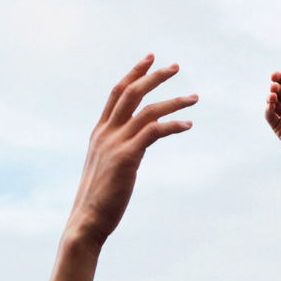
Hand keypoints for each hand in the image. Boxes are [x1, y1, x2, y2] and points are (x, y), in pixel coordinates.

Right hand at [64, 55, 194, 248]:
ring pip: (147, 110)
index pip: (117, 92)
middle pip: (131, 92)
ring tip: (194, 98)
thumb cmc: (98, 198)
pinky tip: (188, 125)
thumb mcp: (104, 166)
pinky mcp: (127, 157)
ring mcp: (115, 143)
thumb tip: (132, 145)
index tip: (150, 59)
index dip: (134, 73)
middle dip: (154, 76)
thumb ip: (116, 149)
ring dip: (174, 101)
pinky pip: (154, 131)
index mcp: (99, 132)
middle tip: (175, 66)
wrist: (86, 221)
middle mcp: (106, 132)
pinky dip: (173, 124)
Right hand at [266, 72, 280, 165]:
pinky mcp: (279, 126)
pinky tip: (271, 106)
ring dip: (271, 97)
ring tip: (273, 97)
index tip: (276, 75)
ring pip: (273, 102)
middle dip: (275, 86)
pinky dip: (268, 109)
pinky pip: (270, 115)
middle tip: (274, 86)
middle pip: (280, 90)